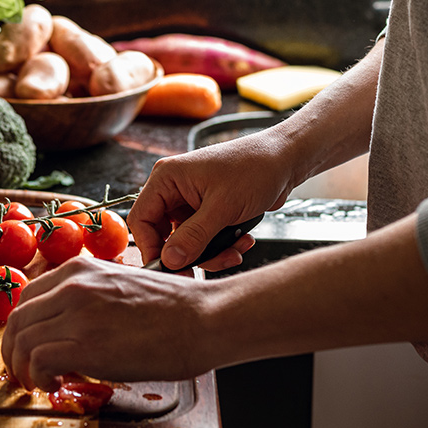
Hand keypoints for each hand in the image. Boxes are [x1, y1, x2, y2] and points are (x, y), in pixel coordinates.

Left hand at [1, 256, 218, 391]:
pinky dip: (38, 377)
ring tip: (39, 383)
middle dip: (15, 350)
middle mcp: (73, 286)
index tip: (29, 345)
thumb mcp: (122, 285)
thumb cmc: (176, 307)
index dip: (23, 327)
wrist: (205, 318)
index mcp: (80, 269)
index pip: (28, 297)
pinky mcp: (85, 344)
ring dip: (23, 368)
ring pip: (22, 341)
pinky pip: (38, 361)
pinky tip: (54, 385)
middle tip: (24, 371)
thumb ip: (92, 296)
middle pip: (18, 320)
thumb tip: (74, 324)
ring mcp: (77, 314)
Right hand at [127, 133, 293, 269]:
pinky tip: (242, 240)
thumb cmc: (255, 167)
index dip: (152, 248)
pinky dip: (222, 246)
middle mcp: (175, 189)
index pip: (142, 220)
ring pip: (187, 241)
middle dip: (189, 254)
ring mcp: (191, 200)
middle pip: (164, 235)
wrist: (286, 159)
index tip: (170, 267)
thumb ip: (193, 237)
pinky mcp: (208, 210)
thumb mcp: (223, 207)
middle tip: (205, 267)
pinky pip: (204, 238)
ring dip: (211, 252)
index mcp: (167, 178)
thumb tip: (169, 260)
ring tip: (235, 250)